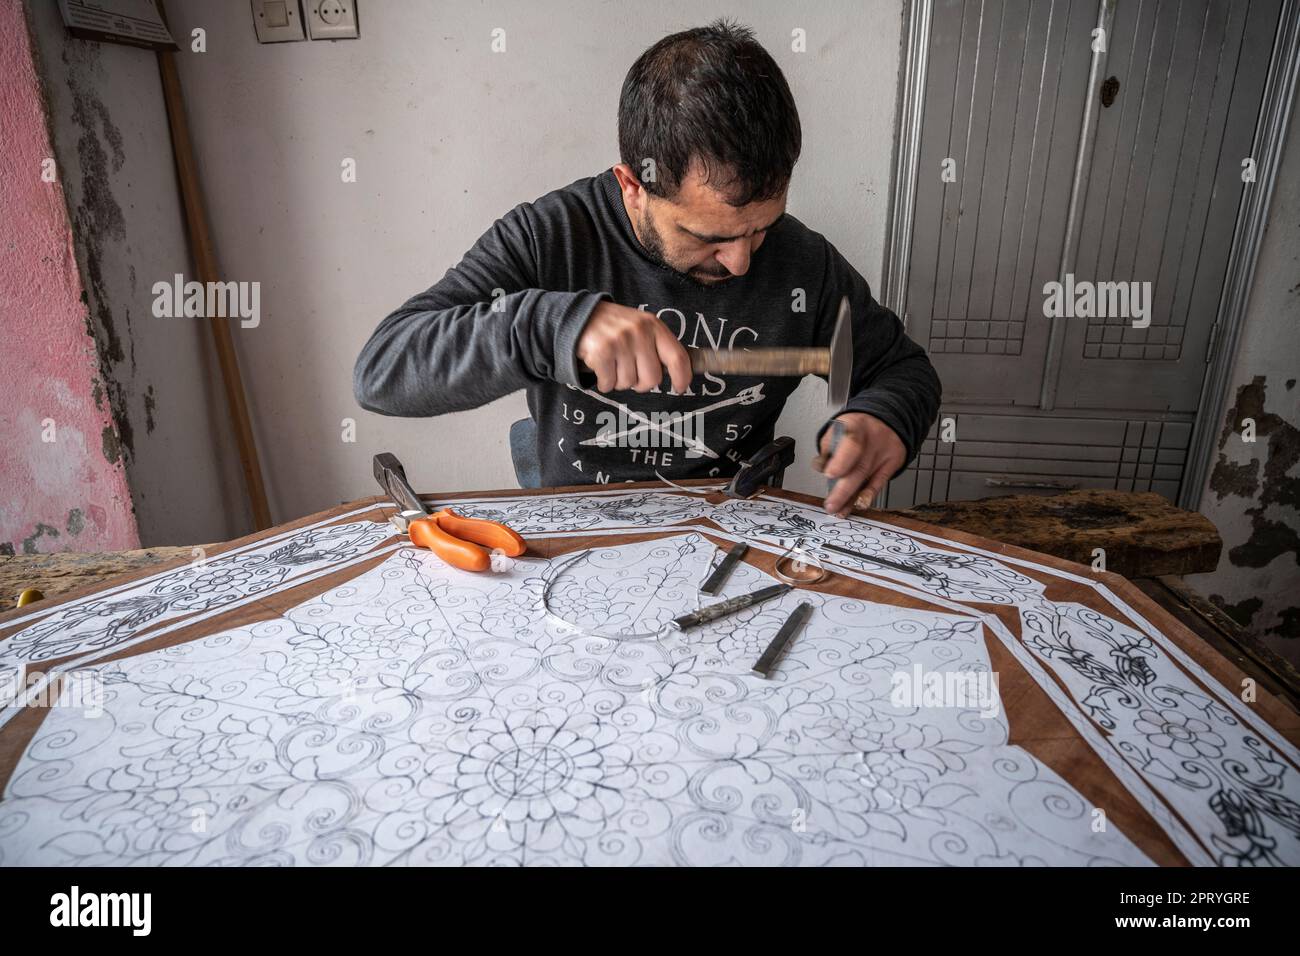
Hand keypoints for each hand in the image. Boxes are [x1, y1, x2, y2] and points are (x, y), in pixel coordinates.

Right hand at [576, 302, 692, 393]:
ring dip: (619, 381)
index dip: (682, 377)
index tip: (679, 388)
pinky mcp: (602, 352)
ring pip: (628, 383)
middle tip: (630, 373)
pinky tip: (601, 367)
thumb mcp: (642, 327)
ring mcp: (620, 341)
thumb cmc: (616, 329)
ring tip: (613, 364)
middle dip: (641, 383)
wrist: (580, 317)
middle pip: (652, 379)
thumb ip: (659, 347)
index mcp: (654, 326)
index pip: (677, 357)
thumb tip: (681, 374)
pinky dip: (604, 382)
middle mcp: (639, 332)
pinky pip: (609, 383)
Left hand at [813, 412, 905, 516]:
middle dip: (842, 490)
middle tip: (831, 505)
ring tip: (839, 511)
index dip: (841, 460)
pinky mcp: (893, 463)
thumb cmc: (856, 429)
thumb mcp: (839, 429)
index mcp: (855, 425)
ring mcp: (884, 452)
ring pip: (867, 478)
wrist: (885, 421)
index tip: (830, 474)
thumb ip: (828, 448)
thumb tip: (819, 467)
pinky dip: (867, 495)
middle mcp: (872, 439)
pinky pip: (879, 482)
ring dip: (851, 498)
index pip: (851, 442)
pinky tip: (859, 504)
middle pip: (859, 467)